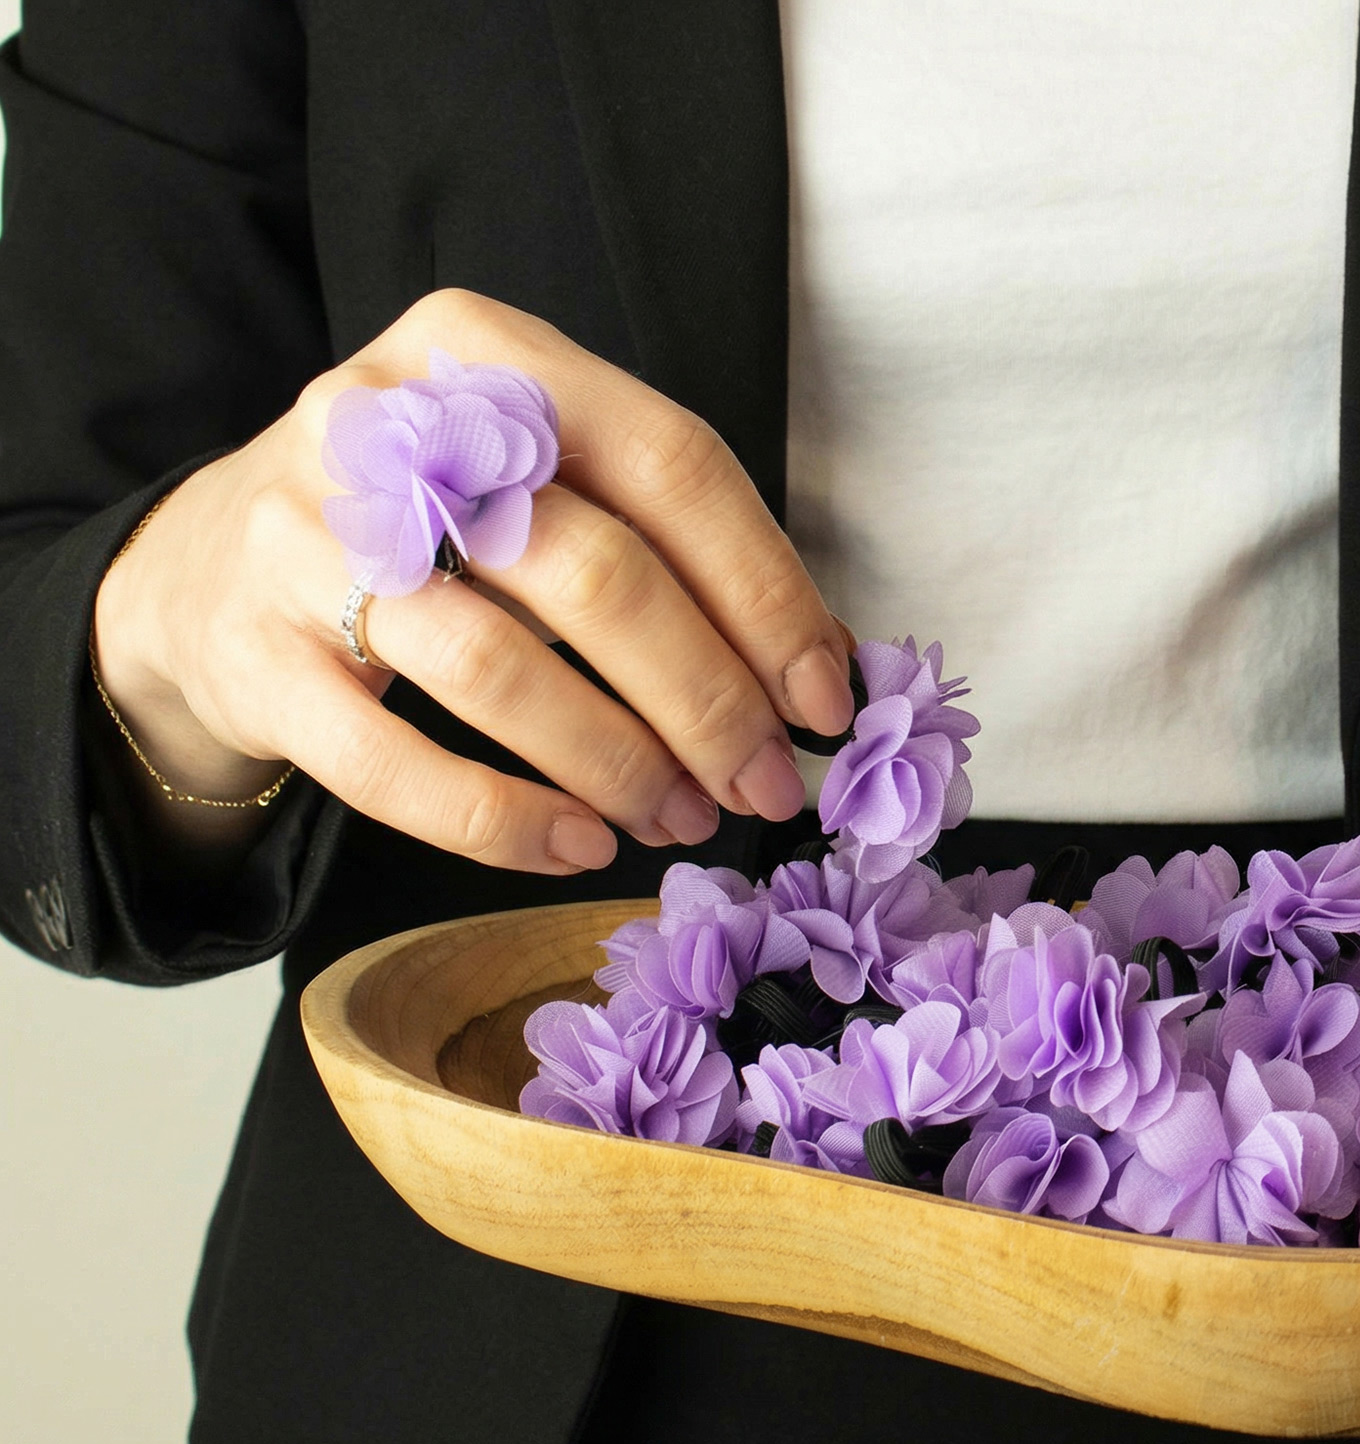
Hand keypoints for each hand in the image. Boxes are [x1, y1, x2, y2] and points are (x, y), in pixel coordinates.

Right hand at [91, 290, 855, 872]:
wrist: (208, 572)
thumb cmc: (426, 533)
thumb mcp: (539, 487)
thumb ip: (671, 547)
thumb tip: (826, 665)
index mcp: (489, 354)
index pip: (672, 465)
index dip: (767, 594)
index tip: (825, 700)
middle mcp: (388, 425)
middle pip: (597, 573)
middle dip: (708, 703)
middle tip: (766, 786)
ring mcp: (308, 538)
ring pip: (503, 669)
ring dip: (622, 766)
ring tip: (682, 821)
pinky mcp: (257, 654)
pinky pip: (397, 764)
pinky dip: (507, 822)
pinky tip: (582, 846)